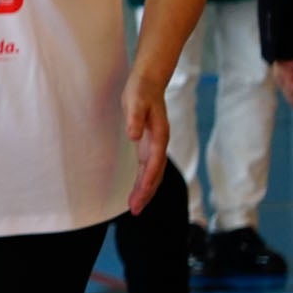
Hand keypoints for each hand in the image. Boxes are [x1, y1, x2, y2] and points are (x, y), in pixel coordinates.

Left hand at [122, 70, 168, 214]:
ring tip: (135, 207)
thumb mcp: (135, 100)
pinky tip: (138, 188)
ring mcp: (154, 144)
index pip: (153, 166)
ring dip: (146, 189)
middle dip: (146, 193)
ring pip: (153, 172)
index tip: (137, 200)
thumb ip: (135, 117)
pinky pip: (148, 166)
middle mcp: (159, 144)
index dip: (146, 184)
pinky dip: (144, 179)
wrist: (149, 81)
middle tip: (135, 211)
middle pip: (155, 174)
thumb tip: (133, 135)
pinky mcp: (148, 142)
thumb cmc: (141, 90)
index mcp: (159, 137)